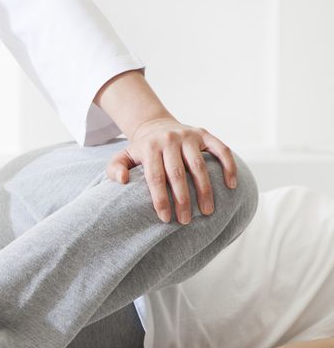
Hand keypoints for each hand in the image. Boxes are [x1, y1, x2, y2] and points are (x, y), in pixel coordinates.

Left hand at [106, 117, 237, 224]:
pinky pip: (221, 150)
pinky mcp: (205, 134)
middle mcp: (170, 140)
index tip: (166, 219)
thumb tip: (122, 181)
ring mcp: (189, 136)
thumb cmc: (141, 151)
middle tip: (186, 220)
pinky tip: (231, 185)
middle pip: (177, 174)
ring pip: (200, 166)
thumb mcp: (122, 157)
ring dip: (205, 190)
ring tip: (208, 211)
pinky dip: (228, 166)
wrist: (156, 126)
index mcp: (149, 148)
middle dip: (182, 200)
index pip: (155, 177)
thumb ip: (115, 168)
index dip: (160, 199)